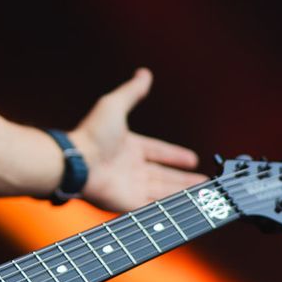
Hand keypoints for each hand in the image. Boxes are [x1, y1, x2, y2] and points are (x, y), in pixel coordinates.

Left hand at [66, 68, 200, 211]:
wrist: (77, 162)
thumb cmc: (91, 134)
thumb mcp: (114, 105)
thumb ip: (131, 92)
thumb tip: (144, 73)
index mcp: (129, 147)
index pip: (157, 151)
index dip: (175, 155)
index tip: (192, 158)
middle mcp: (130, 168)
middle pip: (164, 175)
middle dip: (184, 178)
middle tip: (204, 181)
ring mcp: (130, 186)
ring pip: (163, 191)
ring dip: (183, 192)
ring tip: (203, 194)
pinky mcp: (128, 202)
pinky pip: (154, 206)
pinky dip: (170, 207)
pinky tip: (185, 208)